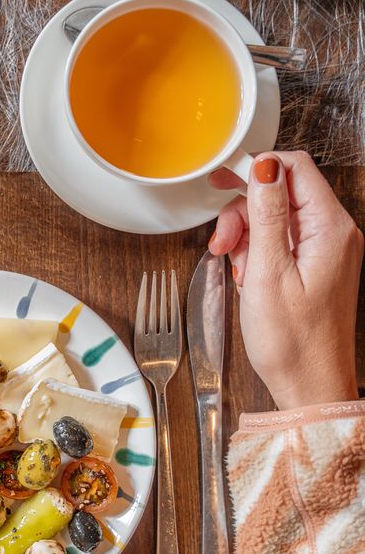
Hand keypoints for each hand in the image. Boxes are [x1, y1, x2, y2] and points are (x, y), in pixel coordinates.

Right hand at [209, 151, 362, 410]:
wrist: (310, 387)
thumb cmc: (292, 343)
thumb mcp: (268, 273)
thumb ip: (266, 215)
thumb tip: (263, 167)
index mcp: (330, 229)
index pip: (295, 168)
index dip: (256, 168)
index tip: (221, 179)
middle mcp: (334, 233)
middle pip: (283, 192)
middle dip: (245, 209)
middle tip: (220, 240)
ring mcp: (326, 251)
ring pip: (277, 217)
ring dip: (246, 234)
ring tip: (230, 265)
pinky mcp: (315, 267)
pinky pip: (281, 242)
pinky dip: (257, 252)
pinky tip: (246, 276)